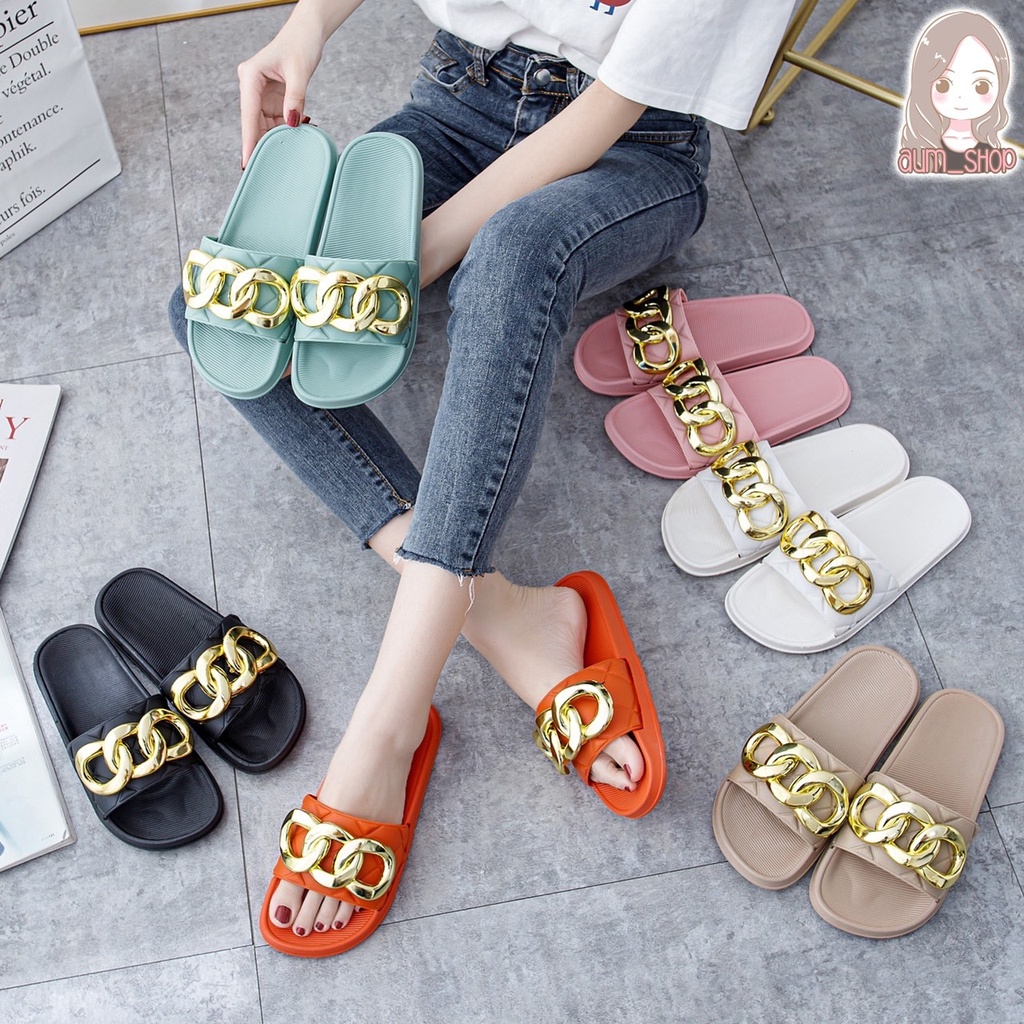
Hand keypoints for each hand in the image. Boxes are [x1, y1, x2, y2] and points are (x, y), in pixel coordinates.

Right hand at [237, 20, 324, 166]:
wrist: (307, 33)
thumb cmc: (300, 44)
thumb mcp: (300, 72)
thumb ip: (296, 98)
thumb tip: (292, 123)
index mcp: (251, 77)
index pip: (248, 115)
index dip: (248, 140)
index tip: (246, 162)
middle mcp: (251, 86)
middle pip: (254, 123)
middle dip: (263, 143)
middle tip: (270, 167)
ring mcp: (260, 94)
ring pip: (265, 124)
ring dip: (280, 137)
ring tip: (295, 147)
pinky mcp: (271, 98)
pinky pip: (276, 120)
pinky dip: (288, 128)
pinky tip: (301, 132)